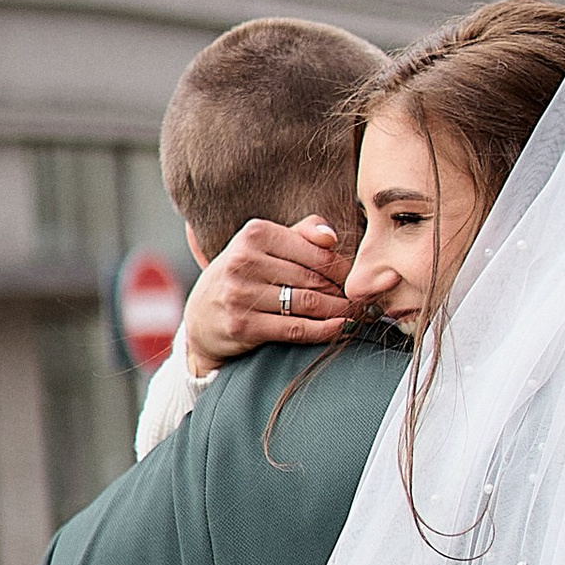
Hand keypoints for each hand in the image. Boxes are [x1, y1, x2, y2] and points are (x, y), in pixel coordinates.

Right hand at [181, 217, 349, 373]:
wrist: (201, 318)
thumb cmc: (243, 277)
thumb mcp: (264, 246)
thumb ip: (301, 233)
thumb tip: (332, 237)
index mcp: (254, 234)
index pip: (316, 251)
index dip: (342, 268)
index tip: (354, 280)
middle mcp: (244, 261)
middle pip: (314, 278)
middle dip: (343, 292)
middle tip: (363, 301)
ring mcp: (241, 294)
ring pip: (308, 304)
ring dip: (339, 312)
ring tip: (355, 314)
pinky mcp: (243, 326)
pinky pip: (296, 329)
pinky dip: (324, 330)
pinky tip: (340, 328)